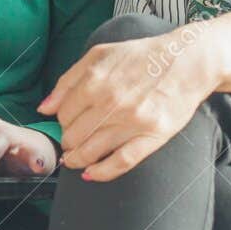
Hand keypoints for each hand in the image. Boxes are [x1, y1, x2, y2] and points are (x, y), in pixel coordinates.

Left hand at [36, 24, 219, 181]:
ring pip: (91, 152)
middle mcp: (110, 103)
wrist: (187, 61)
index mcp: (95, 81)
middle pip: (73, 136)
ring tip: (75, 159)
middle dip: (68, 142)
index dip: (61, 122)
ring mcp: (132, 122)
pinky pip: (121, 163)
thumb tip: (44, 108)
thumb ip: (68, 81)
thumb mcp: (99, 55)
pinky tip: (91, 174)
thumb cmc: (142, 56)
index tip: (67, 123)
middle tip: (71, 142)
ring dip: (77, 159)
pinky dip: (101, 173)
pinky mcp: (152, 136)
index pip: (63, 115)